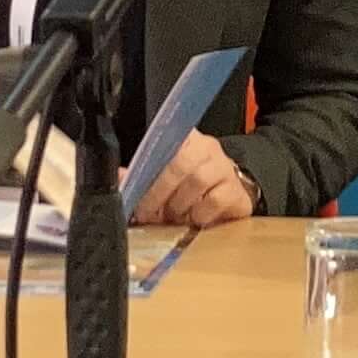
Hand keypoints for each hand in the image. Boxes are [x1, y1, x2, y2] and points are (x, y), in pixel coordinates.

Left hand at [134, 132, 252, 230]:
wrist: (228, 192)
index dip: (147, 171)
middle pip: (180, 163)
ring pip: (198, 180)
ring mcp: (224, 167)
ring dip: (180, 204)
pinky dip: (200, 214)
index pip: (164, 144)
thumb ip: (142, 176)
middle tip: (150, 213)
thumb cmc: (190, 184)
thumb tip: (120, 178)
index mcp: (184, 139)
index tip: (135, 194)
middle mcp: (206, 147)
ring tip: (174, 216)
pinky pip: (215, 200)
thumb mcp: (164, 176)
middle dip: (160, 192)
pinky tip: (195, 219)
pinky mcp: (237, 190)